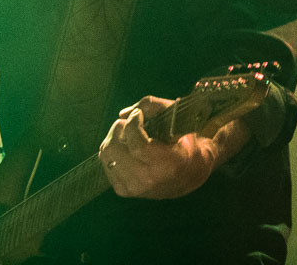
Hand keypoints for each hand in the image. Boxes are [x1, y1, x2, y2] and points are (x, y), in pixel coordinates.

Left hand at [97, 96, 219, 199]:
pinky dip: (112, 151)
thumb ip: (152, 106)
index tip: (139, 115)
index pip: (136, 145)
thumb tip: (123, 114)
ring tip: (128, 134)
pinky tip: (126, 148)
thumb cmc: (184, 142)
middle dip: (120, 128)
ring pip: (106, 154)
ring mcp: (134, 188)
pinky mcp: (124, 190)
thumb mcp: (177, 118)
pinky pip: (106, 163)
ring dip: (114, 138)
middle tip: (130, 123)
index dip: (133, 124)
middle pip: (114, 149)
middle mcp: (149, 181)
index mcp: (167, 166)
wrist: (190, 174)